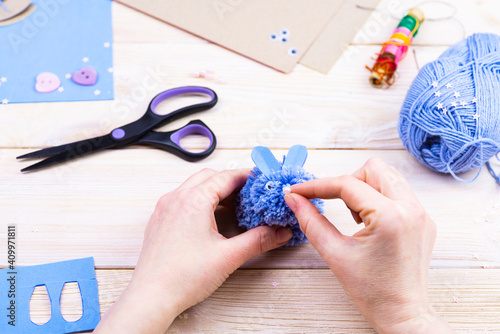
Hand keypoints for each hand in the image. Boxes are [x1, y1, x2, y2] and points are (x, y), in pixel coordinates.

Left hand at [95, 168, 292, 332]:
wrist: (151, 297)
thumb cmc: (183, 277)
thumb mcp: (228, 256)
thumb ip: (258, 240)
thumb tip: (279, 232)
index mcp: (193, 201)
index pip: (225, 177)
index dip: (246, 176)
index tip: (260, 179)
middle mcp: (175, 198)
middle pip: (209, 177)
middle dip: (230, 182)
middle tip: (250, 194)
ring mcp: (164, 209)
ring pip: (193, 187)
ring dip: (214, 191)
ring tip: (233, 207)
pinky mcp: (159, 221)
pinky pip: (182, 200)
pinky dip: (199, 201)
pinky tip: (210, 219)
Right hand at [284, 158, 453, 332]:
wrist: (403, 314)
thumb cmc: (372, 291)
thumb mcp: (334, 254)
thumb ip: (310, 221)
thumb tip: (293, 199)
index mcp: (390, 217)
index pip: (347, 184)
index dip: (317, 185)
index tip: (298, 191)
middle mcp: (411, 209)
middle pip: (373, 168)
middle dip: (347, 182)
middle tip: (335, 205)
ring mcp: (421, 213)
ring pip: (387, 176)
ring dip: (365, 187)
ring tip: (355, 216)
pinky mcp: (424, 220)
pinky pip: (398, 192)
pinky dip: (378, 198)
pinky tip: (370, 222)